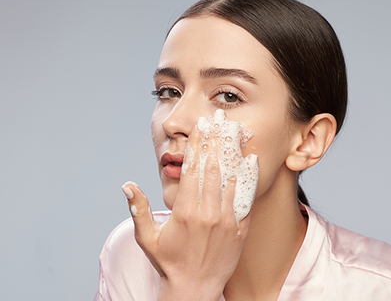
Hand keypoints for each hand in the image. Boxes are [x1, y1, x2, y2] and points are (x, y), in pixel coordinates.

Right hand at [122, 118, 255, 300]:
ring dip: (233, 152)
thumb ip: (138, 210)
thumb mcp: (147, 238)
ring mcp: (226, 221)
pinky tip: (252, 159)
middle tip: (218, 118)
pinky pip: (246, 199)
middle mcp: (207, 213)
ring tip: (235, 129)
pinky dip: (248, 178)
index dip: (196, 146)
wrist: (195, 289)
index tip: (200, 127)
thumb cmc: (169, 262)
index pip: (192, 171)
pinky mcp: (240, 229)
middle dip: (215, 140)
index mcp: (184, 212)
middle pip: (212, 169)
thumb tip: (127, 185)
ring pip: (231, 179)